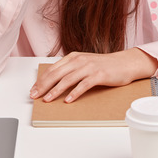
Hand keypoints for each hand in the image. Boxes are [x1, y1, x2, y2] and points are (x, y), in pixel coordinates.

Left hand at [30, 48, 157, 102]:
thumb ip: (70, 70)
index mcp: (73, 57)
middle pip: (57, 74)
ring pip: (67, 79)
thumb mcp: (84, 64)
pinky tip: (68, 100)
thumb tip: (53, 83)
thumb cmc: (103, 66)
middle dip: (43, 85)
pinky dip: (74, 93)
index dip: (41, 80)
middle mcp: (79, 60)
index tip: (33, 90)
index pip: (52, 69)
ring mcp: (89, 67)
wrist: (125, 63)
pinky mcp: (99, 75)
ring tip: (47, 99)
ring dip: (55, 90)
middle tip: (35, 96)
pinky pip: (83, 85)